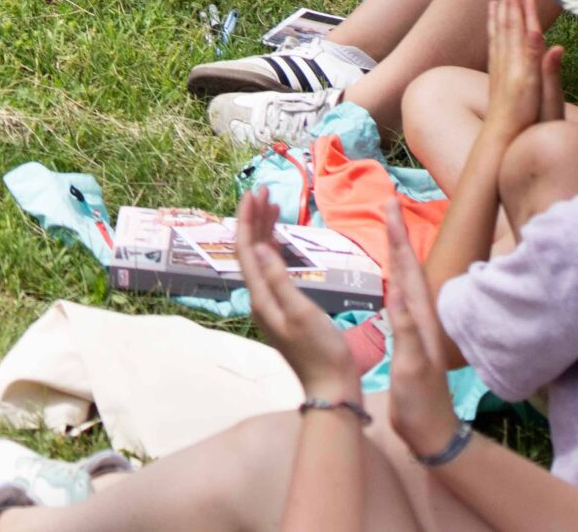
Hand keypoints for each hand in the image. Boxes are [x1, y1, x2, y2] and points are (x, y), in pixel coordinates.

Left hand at [234, 191, 358, 398]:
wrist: (332, 387)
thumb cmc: (321, 352)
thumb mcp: (301, 313)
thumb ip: (279, 279)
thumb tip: (259, 247)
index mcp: (261, 297)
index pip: (245, 250)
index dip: (246, 219)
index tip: (253, 193)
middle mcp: (261, 298)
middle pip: (250, 250)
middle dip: (253, 219)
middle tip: (263, 191)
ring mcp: (272, 303)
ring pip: (260, 258)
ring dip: (263, 230)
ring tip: (271, 205)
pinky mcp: (285, 307)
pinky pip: (272, 269)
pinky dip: (274, 248)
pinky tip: (277, 238)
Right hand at [382, 200, 463, 457]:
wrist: (431, 430)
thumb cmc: (421, 401)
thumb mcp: (412, 365)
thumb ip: (406, 329)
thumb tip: (395, 292)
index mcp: (419, 318)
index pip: (406, 268)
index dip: (397, 237)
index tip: (389, 206)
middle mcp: (419, 316)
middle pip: (406, 266)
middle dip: (397, 234)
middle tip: (388, 204)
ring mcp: (415, 326)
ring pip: (404, 278)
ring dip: (396, 251)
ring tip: (389, 229)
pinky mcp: (409, 336)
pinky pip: (399, 296)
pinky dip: (392, 278)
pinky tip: (389, 275)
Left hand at [480, 0, 563, 139]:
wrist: (503, 137)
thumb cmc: (527, 117)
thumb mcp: (541, 92)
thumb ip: (544, 67)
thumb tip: (550, 43)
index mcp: (519, 64)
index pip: (521, 31)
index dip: (524, 13)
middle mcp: (506, 64)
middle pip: (506, 29)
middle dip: (508, 8)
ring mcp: (499, 70)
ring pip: (497, 37)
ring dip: (498, 18)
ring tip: (494, 2)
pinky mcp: (496, 79)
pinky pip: (493, 49)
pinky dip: (493, 35)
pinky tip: (493, 33)